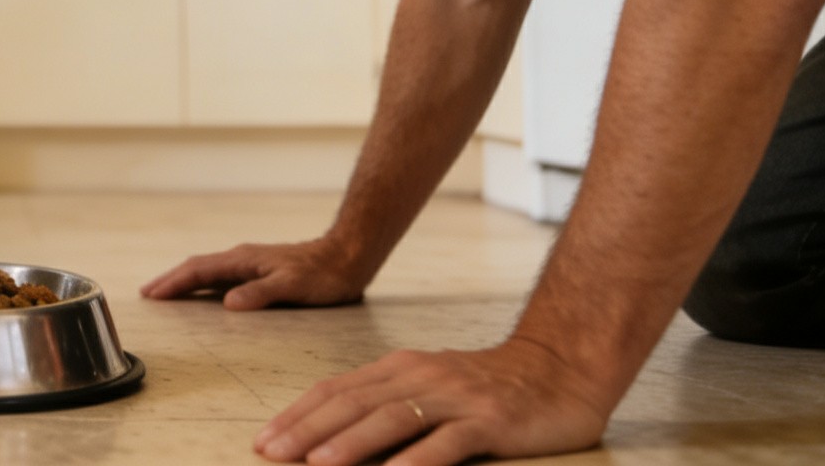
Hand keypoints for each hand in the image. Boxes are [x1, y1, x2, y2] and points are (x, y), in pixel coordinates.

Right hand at [140, 237, 369, 308]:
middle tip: (147, 294)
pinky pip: (220, 276)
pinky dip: (202, 284)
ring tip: (165, 293)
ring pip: (207, 271)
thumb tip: (227, 304)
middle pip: (197, 267)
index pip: (199, 269)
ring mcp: (249, 263)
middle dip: (170, 280)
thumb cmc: (323, 274)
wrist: (347, 257)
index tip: (151, 294)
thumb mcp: (293, 286)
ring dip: (184, 281)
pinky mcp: (259, 271)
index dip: (174, 282)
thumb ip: (260, 293)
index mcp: (243, 260)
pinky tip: (203, 293)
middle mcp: (242, 258)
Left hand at [253, 336, 612, 464]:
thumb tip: (330, 437)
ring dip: (350, 443)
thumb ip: (387, 404)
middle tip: (270, 453)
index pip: (336, 390)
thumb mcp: (429, 387)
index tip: (263, 439)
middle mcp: (421, 376)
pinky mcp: (489, 420)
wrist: (561, 370)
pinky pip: (448, 442)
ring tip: (316, 465)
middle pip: (353, 402)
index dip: (297, 414)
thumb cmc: (487, 386)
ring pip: (392, 418)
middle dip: (307, 430)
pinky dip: (418, 460)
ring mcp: (455, 397)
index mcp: (399, 368)